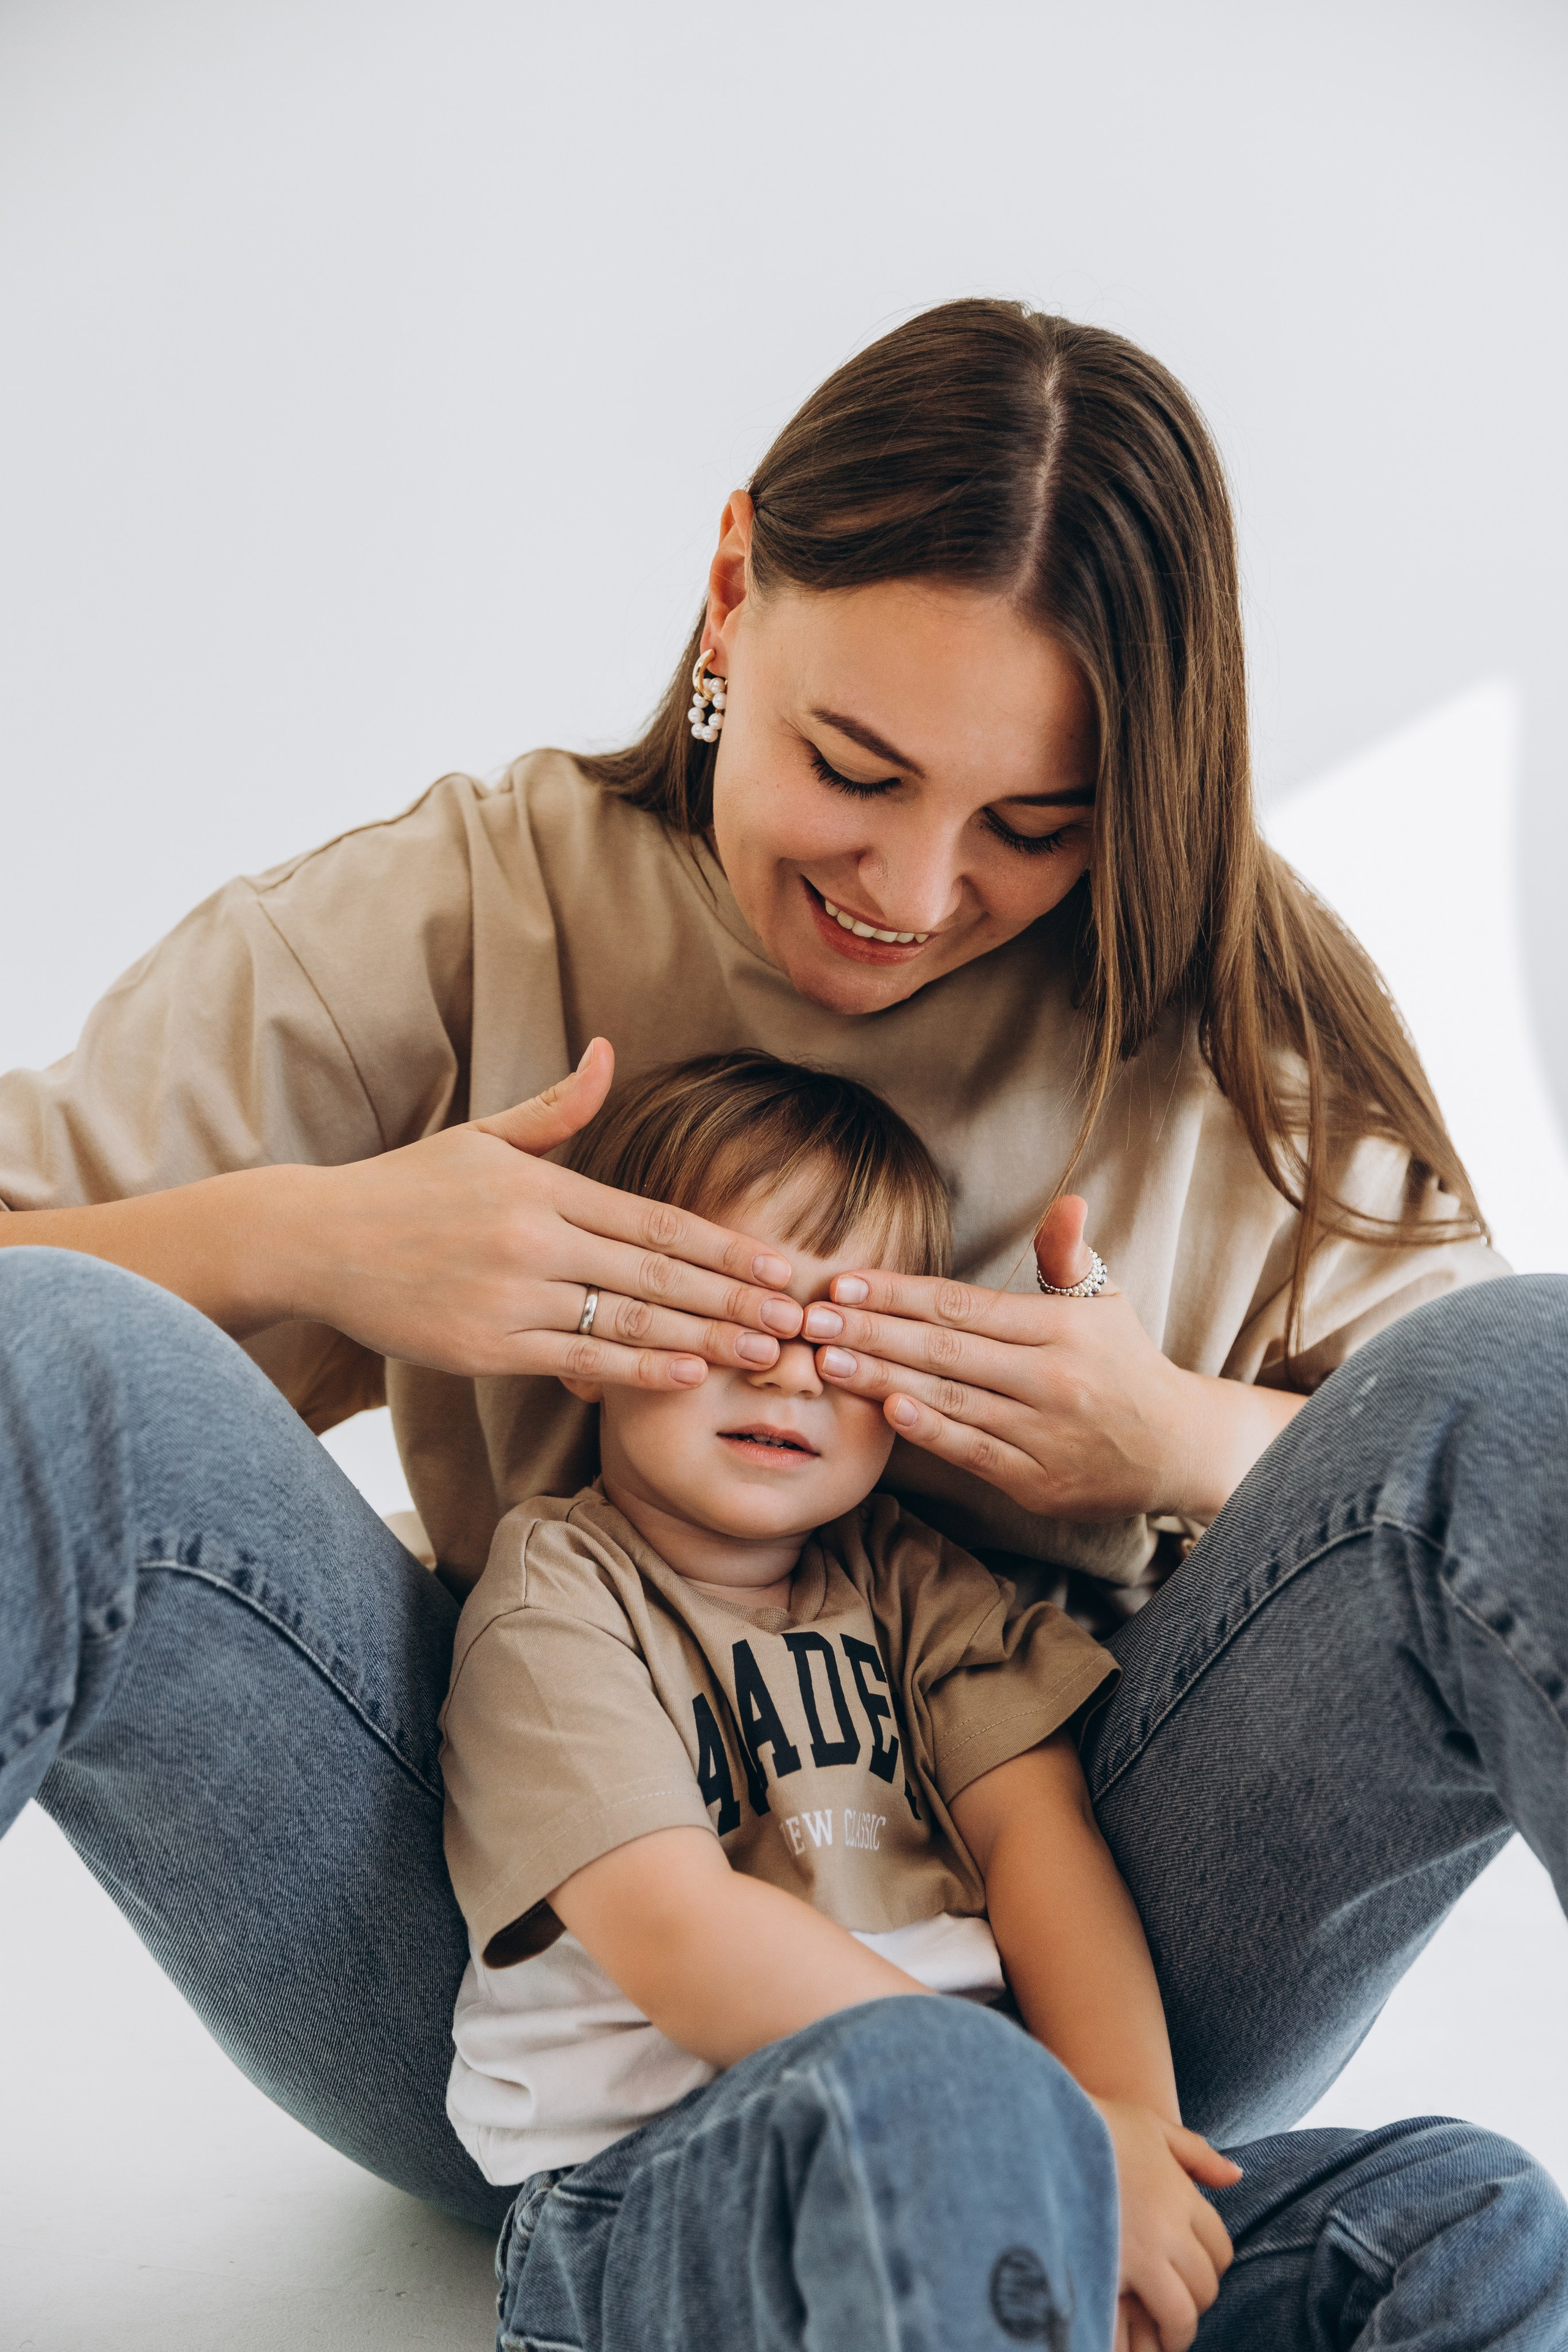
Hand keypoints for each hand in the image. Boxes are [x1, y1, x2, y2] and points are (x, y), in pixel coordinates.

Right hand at [281, 1038, 803, 1382]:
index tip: (779, 1265)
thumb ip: (556, 1109)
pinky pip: (577, 1360)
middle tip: (798, 1318)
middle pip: (657, 1274)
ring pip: (627, 1322)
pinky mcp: (485, 1346)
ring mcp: (511, 1296)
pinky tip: (687, 1374)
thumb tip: (607, 1052)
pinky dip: (637, 1370)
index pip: (655, 1222)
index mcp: (543, 1186)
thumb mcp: (482, 1136)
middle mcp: (534, 1239)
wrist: (317, 1241)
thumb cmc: (405, 1188)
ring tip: (764, 1352)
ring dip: (705, 1338)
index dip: (724, 1247)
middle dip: (735, 1298)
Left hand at [799, 1197, 1305, 1522]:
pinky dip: (929, 1430)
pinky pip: (972, 1451)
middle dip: (872, 1330)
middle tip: (811, 1316)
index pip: (965, 1305)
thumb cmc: (1124, 1363)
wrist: (1180, 1448)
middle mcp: (1054, 1378)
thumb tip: (1067, 1201)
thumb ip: (1067, 1254)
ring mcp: (1045, 1433)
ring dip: (881, 1378)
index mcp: (1063, 1327)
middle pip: (946, 1350)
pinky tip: (886, 1409)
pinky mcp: (1039, 1481)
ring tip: (826, 1358)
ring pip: (949, 1399)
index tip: (846, 1280)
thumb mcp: (1104, 1300)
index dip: (901, 1293)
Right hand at [1093, 2101, 1239, 2351]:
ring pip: (1182, 2311)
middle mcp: (1168, 2227)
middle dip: (1197, 2298)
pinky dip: (1149, 2331)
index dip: (1212, 2264)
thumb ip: (1197, 2153)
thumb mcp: (1152, 2126)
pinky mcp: (1108, 2273)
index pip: (1220, 2247)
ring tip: (1165, 2333)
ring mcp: (1139, 2253)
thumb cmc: (1095, 2124)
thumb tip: (1236, 2176)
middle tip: (1179, 2303)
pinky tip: (1137, 2331)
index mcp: (1180, 2194)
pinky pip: (1144, 2321)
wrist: (1042, 2130)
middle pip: (1205, 2283)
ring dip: (1179, 2327)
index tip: (1195, 2270)